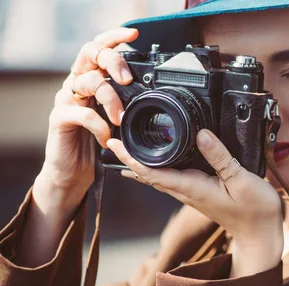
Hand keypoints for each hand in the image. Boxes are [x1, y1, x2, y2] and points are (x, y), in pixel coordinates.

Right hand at [38, 27, 138, 203]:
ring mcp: (66, 99)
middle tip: (127, 79)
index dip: (114, 38)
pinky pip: (83, 113)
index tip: (133, 35)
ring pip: (89, 81)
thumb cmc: (99, 142)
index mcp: (91, 78)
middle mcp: (77, 83)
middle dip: (112, 60)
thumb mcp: (118, 118)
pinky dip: (100, 125)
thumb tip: (154, 92)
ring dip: (111, 100)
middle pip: (90, 54)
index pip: (99, 48)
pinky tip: (107, 137)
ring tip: (121, 119)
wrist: (74, 171)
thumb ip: (127, 102)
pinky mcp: (59, 118)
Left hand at [106, 129, 283, 276]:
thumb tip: (201, 134)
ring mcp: (193, 194)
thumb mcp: (241, 180)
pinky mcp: (200, 193)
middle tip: (112, 139)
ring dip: (141, 163)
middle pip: (150, 175)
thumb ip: (221, 157)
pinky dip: (159, 168)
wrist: (260, 235)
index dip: (132, 158)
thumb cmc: (255, 211)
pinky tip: (157, 162)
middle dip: (129, 158)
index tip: (115, 143)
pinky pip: (172, 179)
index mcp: (193, 188)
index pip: (154, 172)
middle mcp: (188, 192)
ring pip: (159, 178)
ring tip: (126, 148)